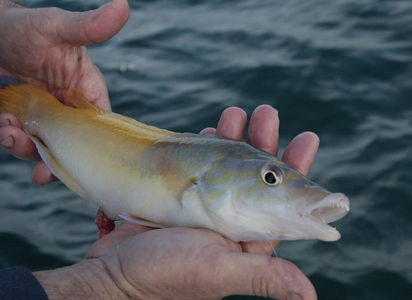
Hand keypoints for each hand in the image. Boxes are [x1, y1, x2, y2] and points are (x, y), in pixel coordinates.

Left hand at [0, 0, 128, 183]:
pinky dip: (10, 140)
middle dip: (57, 162)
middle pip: (73, 147)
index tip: (83, 164)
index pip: (100, 126)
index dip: (95, 148)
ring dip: (25, 150)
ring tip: (9, 131)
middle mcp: (69, 110)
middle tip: (41, 173)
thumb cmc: (26, 27)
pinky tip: (3, 124)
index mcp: (86, 91)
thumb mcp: (58, 27)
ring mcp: (46, 118)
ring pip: (45, 149)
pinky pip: (21, 142)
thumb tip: (123, 6)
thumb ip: (89, 26)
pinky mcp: (24, 122)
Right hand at [72, 105, 317, 299]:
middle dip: (262, 144)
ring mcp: (203, 208)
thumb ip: (262, 275)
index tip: (306, 138)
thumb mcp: (218, 270)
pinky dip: (205, 148)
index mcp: (245, 240)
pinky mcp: (180, 198)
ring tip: (237, 113)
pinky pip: (198, 166)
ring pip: (227, 167)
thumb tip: (310, 296)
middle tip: (266, 114)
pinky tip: (210, 129)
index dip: (294, 170)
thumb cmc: (166, 275)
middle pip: (254, 177)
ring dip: (234, 139)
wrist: (113, 272)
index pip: (280, 202)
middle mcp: (228, 223)